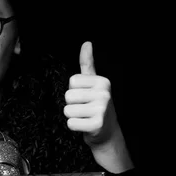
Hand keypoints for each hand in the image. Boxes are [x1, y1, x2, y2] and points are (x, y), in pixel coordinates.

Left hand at [64, 41, 133, 172]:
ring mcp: (102, 109)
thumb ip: (87, 64)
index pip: (72, 81)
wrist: (108, 133)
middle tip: (85, 109)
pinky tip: (86, 126)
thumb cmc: (96, 106)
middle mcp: (105, 93)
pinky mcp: (97, 125)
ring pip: (68, 111)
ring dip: (73, 116)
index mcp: (103, 81)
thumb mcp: (93, 83)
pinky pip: (71, 123)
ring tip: (85, 117)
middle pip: (68, 96)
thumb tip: (87, 42)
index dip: (75, 91)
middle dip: (72, 105)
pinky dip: (75, 127)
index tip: (86, 97)